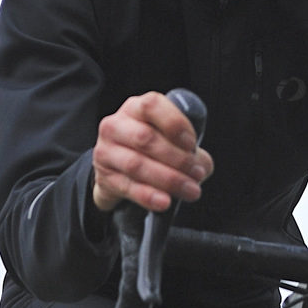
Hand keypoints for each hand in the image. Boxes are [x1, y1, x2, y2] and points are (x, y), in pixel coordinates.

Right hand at [92, 91, 212, 214]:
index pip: (152, 105)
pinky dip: (149, 196)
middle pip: (146, 138)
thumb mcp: (168, 141)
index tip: (192, 144)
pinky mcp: (105, 177)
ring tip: (190, 190)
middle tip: (196, 173)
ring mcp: (107, 151)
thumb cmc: (149, 152)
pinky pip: (129, 188)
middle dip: (177, 158)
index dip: (174, 123)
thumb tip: (202, 165)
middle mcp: (117, 125)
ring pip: (137, 164)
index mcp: (136, 108)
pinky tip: (165, 202)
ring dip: (168, 179)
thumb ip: (190, 150)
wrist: (117, 173)